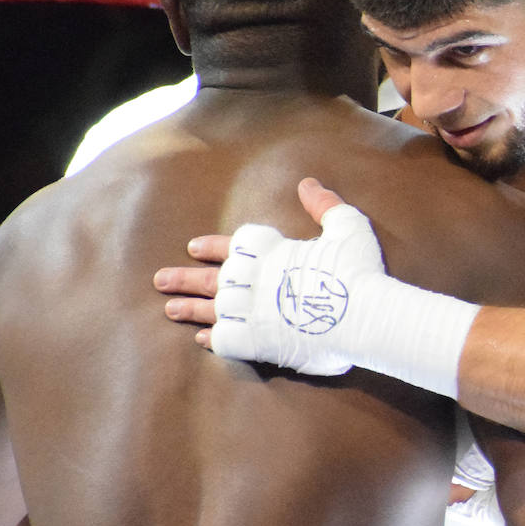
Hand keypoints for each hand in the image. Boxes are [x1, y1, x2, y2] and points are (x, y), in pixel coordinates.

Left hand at [156, 178, 385, 373]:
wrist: (364, 316)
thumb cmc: (359, 271)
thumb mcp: (348, 226)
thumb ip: (325, 205)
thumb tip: (307, 184)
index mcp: (273, 251)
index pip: (235, 244)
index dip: (214, 245)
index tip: (195, 247)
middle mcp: (255, 280)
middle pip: (212, 276)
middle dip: (185, 277)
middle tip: (160, 279)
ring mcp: (253, 311)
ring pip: (211, 308)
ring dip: (189, 307)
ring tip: (169, 308)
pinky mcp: (259, 342)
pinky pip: (226, 339)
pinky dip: (213, 338)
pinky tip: (202, 338)